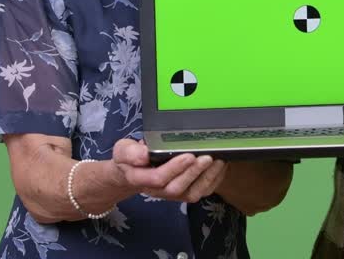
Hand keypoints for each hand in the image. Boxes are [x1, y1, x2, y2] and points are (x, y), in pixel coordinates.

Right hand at [112, 138, 226, 202]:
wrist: (132, 171)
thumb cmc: (130, 158)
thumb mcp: (123, 150)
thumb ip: (130, 152)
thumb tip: (143, 155)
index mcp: (140, 178)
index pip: (158, 178)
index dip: (174, 168)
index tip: (188, 155)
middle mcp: (157, 190)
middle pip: (177, 188)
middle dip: (194, 173)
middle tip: (207, 157)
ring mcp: (171, 193)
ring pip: (191, 193)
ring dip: (207, 178)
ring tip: (218, 162)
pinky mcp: (183, 192)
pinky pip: (200, 192)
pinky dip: (213, 181)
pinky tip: (220, 166)